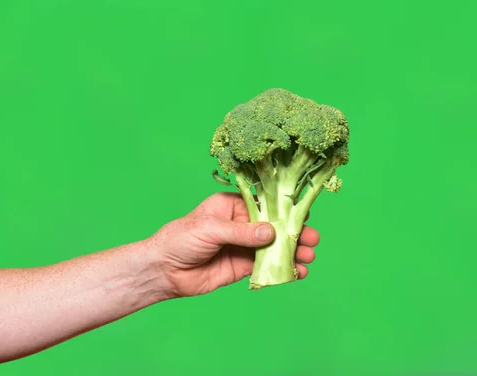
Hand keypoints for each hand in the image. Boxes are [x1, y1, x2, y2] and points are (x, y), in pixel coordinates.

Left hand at [147, 193, 319, 297]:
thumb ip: (242, 232)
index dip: (283, 210)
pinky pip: (265, 266)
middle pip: (272, 227)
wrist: (163, 271)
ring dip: (291, 251)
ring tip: (309, 257)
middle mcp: (240, 224)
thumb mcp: (211, 229)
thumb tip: (271, 232)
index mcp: (231, 206)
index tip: (303, 215)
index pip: (263, 204)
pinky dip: (282, 269)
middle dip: (293, 233)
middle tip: (312, 240)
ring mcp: (242, 246)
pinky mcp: (241, 267)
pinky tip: (296, 272)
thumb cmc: (180, 239)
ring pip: (272, 247)